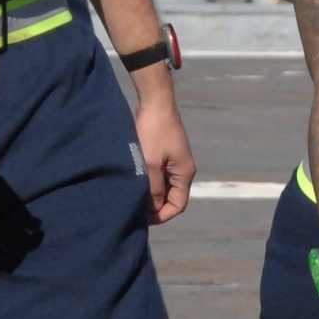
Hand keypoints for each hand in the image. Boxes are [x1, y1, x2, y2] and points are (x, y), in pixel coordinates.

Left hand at [133, 81, 194, 222]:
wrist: (155, 101)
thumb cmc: (153, 131)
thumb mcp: (150, 163)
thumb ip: (153, 187)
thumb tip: (153, 207)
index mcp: (184, 173)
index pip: (178, 205)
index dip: (162, 215)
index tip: (143, 218)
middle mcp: (183, 169)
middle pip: (172, 197)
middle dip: (155, 206)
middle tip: (135, 209)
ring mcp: (175, 160)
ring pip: (165, 186)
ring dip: (151, 193)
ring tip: (133, 196)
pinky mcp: (166, 152)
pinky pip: (160, 174)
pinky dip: (150, 181)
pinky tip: (135, 181)